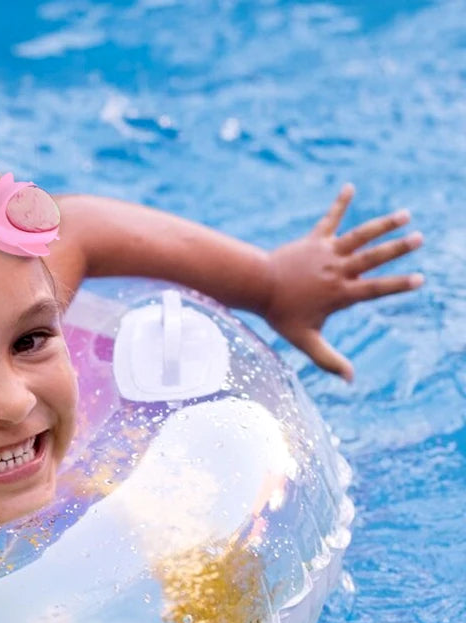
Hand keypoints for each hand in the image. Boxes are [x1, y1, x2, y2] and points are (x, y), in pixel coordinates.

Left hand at [264, 184, 423, 380]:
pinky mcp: (314, 239)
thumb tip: (350, 381)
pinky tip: (349, 187)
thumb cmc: (281, 315)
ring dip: (382, 224)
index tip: (419, 280)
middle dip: (397, 248)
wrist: (258, 287)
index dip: (397, 285)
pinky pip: (330, 219)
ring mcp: (327, 252)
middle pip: (372, 257)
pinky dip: (340, 203)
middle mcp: (338, 270)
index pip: (375, 288)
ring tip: (404, 214)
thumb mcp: (306, 340)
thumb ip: (328, 360)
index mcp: (340, 293)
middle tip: (419, 239)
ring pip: (359, 235)